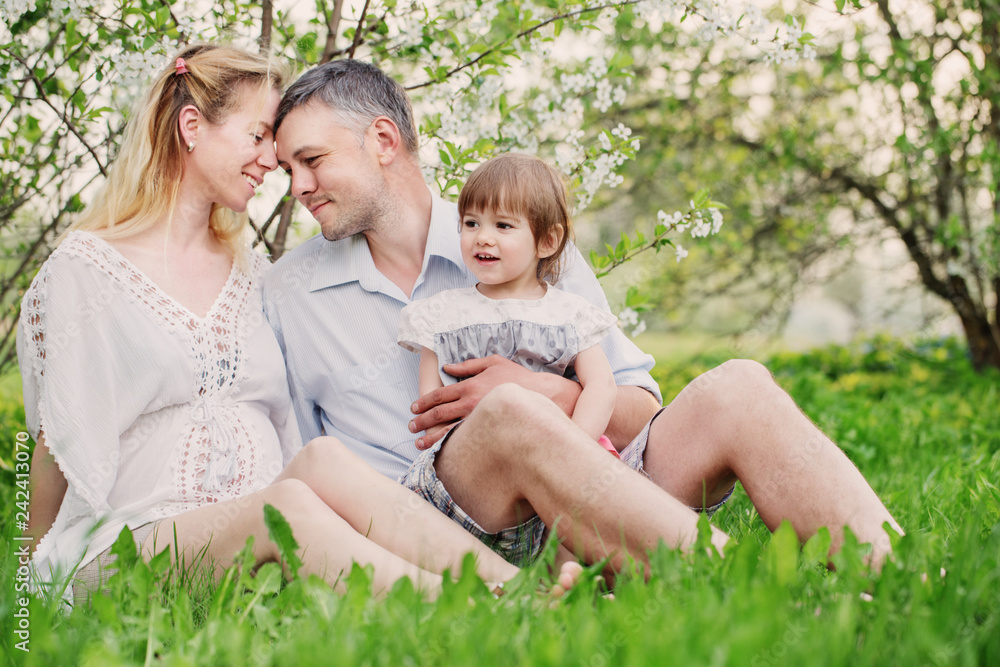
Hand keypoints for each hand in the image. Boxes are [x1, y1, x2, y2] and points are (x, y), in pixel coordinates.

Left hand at [408, 355, 579, 448]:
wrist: (542, 396)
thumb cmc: (517, 377)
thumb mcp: (493, 362)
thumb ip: (469, 364)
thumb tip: (448, 367)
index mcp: (469, 386)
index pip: (439, 395)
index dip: (423, 401)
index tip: (414, 407)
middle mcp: (470, 404)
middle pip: (438, 414)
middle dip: (421, 421)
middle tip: (411, 426)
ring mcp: (478, 421)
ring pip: (447, 432)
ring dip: (430, 438)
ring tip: (418, 444)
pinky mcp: (488, 433)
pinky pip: (465, 441)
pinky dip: (450, 447)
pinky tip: (442, 453)